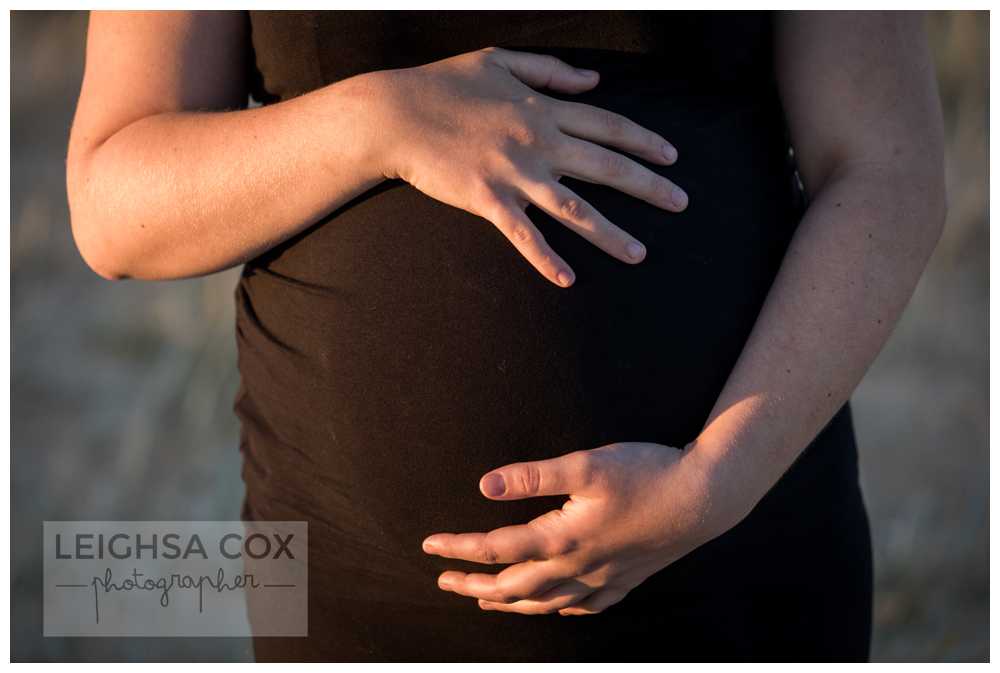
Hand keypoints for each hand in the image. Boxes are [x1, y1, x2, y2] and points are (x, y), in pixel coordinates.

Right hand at [368, 46, 688, 287]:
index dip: (645, 141)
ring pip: (575, 208)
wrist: (394, 114)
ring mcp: (514, 173)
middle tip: (682, 204)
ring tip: (640, 253)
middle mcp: (538, 141)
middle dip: (649, 186)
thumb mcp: (500, 60)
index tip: (673, 156)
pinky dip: (546, 258)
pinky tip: (568, 280)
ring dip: (611, 233)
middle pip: (606, 166)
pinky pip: (523, 235)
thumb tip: (593, 81)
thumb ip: (550, 71)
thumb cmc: (443, 84)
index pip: (608, 125)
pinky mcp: (487, 199)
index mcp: (543, 108)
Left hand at [421, 442, 742, 615]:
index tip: (429, 546)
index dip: (459, 548)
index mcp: (561, 538)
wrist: (705, 498)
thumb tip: (485, 486)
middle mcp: (577, 567)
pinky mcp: (625, 579)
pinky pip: (584, 605)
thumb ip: (533, 477)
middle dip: (474, 585)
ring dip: (509, 603)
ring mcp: (602, 579)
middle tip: (445, 581)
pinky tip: (556, 606)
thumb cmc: (645, 475)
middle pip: (513, 586)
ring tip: (485, 600)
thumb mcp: (585, 465)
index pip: (497, 549)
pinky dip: (559, 609)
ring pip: (545, 603)